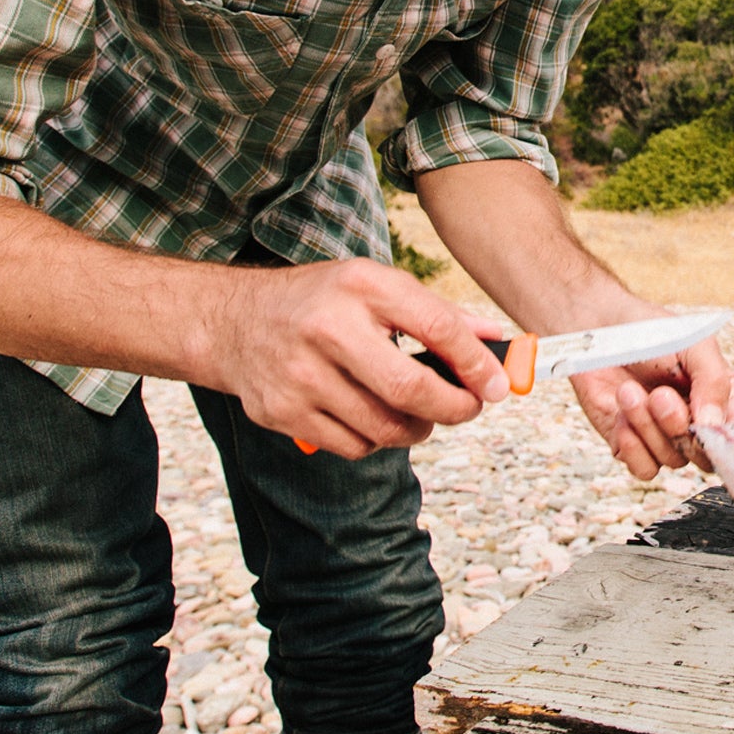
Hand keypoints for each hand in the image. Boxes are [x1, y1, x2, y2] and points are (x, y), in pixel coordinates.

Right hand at [206, 258, 510, 459]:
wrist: (234, 322)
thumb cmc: (322, 303)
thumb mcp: (376, 287)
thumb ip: (437, 314)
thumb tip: (497, 340)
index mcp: (361, 286)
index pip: (437, 328)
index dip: (477, 363)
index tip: (499, 386)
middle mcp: (328, 328)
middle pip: (411, 388)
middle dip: (455, 408)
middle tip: (469, 408)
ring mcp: (300, 374)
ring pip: (385, 428)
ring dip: (417, 428)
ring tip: (419, 412)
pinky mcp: (282, 412)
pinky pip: (354, 446)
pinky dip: (377, 440)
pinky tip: (372, 417)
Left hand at [571, 334, 733, 479]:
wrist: (597, 331)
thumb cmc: (648, 331)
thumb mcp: (693, 346)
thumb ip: (714, 382)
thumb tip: (714, 426)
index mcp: (719, 395)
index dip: (723, 433)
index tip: (703, 418)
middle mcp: (695, 420)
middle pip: (703, 454)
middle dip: (678, 426)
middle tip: (659, 395)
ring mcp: (664, 436)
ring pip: (672, 459)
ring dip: (648, 427)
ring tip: (628, 392)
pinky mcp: (633, 445)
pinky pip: (644, 469)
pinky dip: (632, 447)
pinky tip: (620, 417)